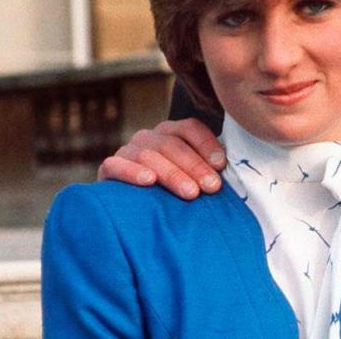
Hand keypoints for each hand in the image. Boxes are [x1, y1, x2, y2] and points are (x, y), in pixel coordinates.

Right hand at [97, 119, 225, 199]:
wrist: (135, 212)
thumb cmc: (174, 191)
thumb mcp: (193, 177)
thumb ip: (209, 169)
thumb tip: (232, 171)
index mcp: (172, 132)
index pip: (190, 128)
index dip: (207, 145)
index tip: (222, 166)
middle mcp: (150, 137)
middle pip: (172, 144)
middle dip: (195, 166)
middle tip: (212, 187)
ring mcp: (128, 150)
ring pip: (149, 154)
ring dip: (172, 173)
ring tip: (190, 192)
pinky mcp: (108, 168)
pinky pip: (116, 165)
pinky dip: (132, 172)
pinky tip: (148, 181)